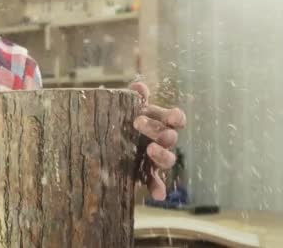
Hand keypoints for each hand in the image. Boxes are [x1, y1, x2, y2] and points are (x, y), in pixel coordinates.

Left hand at [130, 81, 185, 200]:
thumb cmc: (124, 120)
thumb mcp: (127, 107)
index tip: (172, 116)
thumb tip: (138, 86)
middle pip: (169, 137)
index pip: (175, 119)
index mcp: (160, 122)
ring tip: (150, 151)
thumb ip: (135, 97)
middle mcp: (162, 140)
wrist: (108, 142)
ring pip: (168, 159)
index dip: (175, 117)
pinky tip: (158, 195)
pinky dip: (158, 188)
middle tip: (138, 123)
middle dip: (158, 131)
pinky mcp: (147, 173)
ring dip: (162, 155)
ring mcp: (156, 158)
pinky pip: (156, 182)